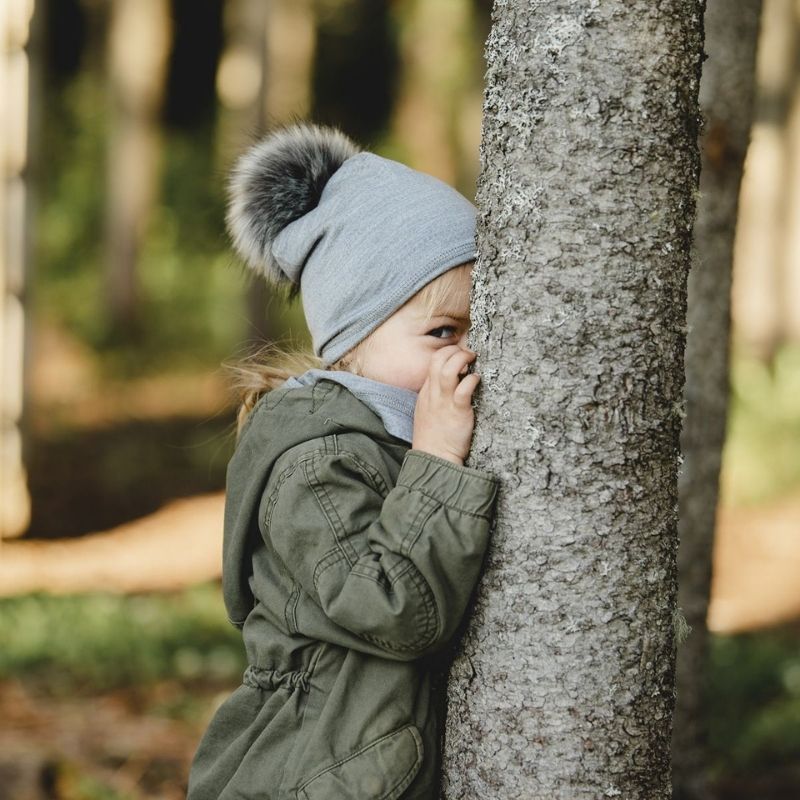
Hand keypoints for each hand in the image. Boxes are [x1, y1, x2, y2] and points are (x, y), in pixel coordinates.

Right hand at [412, 346, 480, 464]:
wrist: (434, 456)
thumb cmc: (434, 435)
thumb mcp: (427, 410)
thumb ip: (436, 393)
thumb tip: (452, 379)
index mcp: (426, 391)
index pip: (433, 361)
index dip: (447, 353)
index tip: (459, 356)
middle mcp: (433, 393)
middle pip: (439, 359)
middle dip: (455, 350)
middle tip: (468, 354)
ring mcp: (444, 401)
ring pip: (449, 369)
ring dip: (463, 359)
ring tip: (472, 360)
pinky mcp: (458, 411)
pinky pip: (463, 389)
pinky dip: (472, 380)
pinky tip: (477, 380)